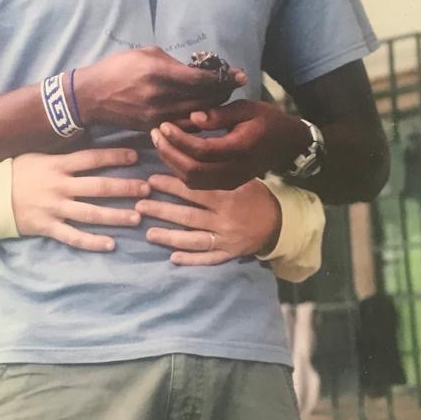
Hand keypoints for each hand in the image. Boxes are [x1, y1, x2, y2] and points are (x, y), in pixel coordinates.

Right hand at [12, 148, 149, 251]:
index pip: (91, 159)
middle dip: (125, 188)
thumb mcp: (37, 155)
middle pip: (98, 186)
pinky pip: (73, 237)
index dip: (114, 157)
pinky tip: (110, 244)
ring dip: (115, 216)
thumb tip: (87, 147)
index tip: (136, 157)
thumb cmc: (16, 172)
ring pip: (90, 213)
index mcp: (57, 165)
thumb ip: (62, 155)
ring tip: (136, 217)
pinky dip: (92, 242)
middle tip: (147, 189)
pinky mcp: (47, 227)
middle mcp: (59, 186)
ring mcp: (54, 208)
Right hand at [73, 47, 245, 131]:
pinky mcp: (154, 129)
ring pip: (199, 115)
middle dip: (224, 91)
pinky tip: (205, 111)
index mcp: (160, 74)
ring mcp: (159, 117)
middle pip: (206, 99)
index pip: (202, 79)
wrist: (92, 96)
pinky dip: (199, 118)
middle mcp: (162, 98)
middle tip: (234, 84)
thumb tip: (195, 71)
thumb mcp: (145, 54)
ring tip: (222, 97)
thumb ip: (173, 63)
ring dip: (214, 106)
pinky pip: (185, 125)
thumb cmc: (118, 68)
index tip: (240, 74)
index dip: (224, 77)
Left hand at [135, 175, 281, 265]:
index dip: (171, 186)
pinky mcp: (229, 255)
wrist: (280, 222)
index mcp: (227, 198)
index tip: (151, 181)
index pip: (194, 191)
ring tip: (149, 233)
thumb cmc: (255, 195)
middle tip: (139, 205)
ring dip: (170, 237)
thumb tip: (187, 160)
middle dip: (162, 211)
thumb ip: (216, 174)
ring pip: (194, 239)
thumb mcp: (241, 179)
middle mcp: (224, 220)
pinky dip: (191, 259)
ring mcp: (226, 240)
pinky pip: (208, 259)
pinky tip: (172, 258)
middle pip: (188, 216)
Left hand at [151, 100, 308, 189]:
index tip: (164, 125)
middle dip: (169, 152)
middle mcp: (235, 171)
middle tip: (155, 133)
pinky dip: (180, 170)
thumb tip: (193, 118)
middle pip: (193, 170)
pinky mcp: (226, 185)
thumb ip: (220, 114)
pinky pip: (198, 183)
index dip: (179, 139)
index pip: (202, 150)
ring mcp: (231, 181)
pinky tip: (171, 153)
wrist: (288, 143)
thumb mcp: (247, 108)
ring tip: (159, 141)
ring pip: (192, 181)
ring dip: (171, 162)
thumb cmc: (267, 120)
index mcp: (241, 149)